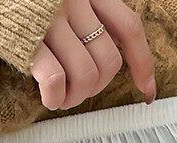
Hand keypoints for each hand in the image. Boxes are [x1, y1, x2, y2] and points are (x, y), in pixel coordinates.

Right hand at [31, 0, 155, 111]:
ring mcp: (52, 20)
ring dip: (76, 98)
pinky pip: (57, 80)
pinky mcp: (29, 41)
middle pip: (108, 61)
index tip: (146, 93)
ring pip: (87, 75)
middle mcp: (75, 1)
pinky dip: (56, 99)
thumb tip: (102, 61)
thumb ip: (81, 15)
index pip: (129, 28)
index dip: (142, 64)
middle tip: (76, 92)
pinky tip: (47, 99)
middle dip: (97, 88)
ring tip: (59, 98)